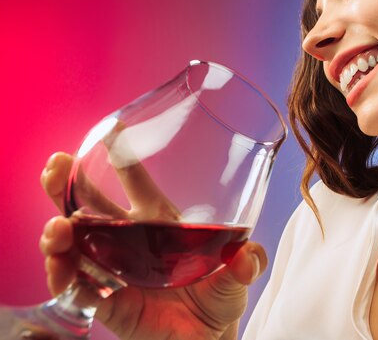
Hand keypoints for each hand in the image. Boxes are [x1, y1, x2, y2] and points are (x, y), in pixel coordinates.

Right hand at [39, 152, 267, 339]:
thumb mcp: (238, 275)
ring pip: (76, 244)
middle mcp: (129, 239)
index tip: (107, 131)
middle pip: (90, 206)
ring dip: (61, 232)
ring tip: (57, 229)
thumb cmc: (219, 295)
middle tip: (56, 168)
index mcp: (158, 221)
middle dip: (68, 185)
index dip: (119, 155)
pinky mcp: (106, 302)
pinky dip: (65, 278)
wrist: (207, 337)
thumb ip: (247, 263)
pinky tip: (60, 269)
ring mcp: (113, 269)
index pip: (134, 181)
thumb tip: (247, 255)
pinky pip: (78, 289)